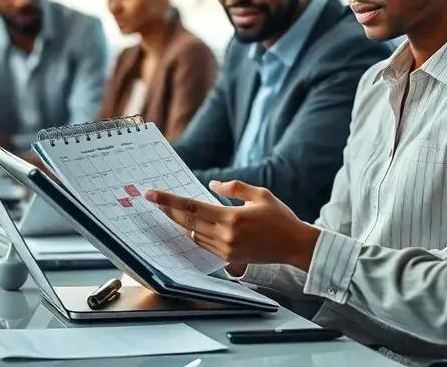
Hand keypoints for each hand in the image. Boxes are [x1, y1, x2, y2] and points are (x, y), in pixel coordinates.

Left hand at [145, 180, 320, 270]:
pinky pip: (204, 245)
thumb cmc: (280, 217)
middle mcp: (226, 236)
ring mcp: (226, 250)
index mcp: (232, 218)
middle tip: (152, 200)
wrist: (294, 246)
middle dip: (168, 210)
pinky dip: (194, 234)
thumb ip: (234, 188)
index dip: (168, 200)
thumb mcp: (260, 194)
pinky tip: (188, 225)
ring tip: (168, 210)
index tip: (151, 195)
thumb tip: (212, 186)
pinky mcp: (229, 259)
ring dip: (180, 223)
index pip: (191, 207)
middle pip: (187, 222)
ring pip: (193, 235)